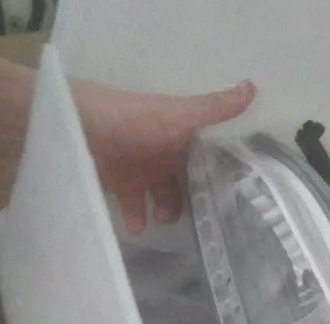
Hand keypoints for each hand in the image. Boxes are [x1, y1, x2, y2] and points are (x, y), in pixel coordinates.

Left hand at [74, 80, 255, 233]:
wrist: (76, 127)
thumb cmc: (133, 121)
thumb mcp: (178, 117)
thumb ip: (213, 110)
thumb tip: (253, 87)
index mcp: (182, 137)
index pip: (210, 160)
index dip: (222, 178)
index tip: (238, 202)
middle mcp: (165, 155)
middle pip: (188, 184)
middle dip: (195, 204)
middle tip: (200, 225)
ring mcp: (142, 172)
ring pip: (163, 200)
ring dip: (166, 215)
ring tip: (164, 224)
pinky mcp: (119, 187)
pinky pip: (133, 210)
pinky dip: (136, 222)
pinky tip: (137, 231)